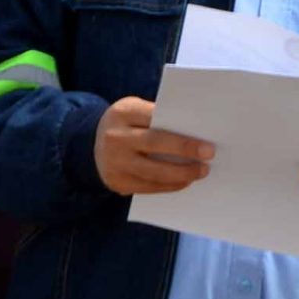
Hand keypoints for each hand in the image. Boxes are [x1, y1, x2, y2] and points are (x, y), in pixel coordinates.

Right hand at [94, 96, 212, 196]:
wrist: (90, 145)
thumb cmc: (125, 124)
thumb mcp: (135, 111)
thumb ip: (156, 117)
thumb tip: (194, 130)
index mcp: (123, 113)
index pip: (155, 119)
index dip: (180, 132)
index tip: (206, 141)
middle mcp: (115, 138)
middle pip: (155, 145)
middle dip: (185, 151)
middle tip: (209, 156)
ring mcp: (114, 163)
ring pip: (153, 172)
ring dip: (181, 174)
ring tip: (201, 172)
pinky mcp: (117, 183)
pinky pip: (147, 187)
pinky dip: (168, 186)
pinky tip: (184, 181)